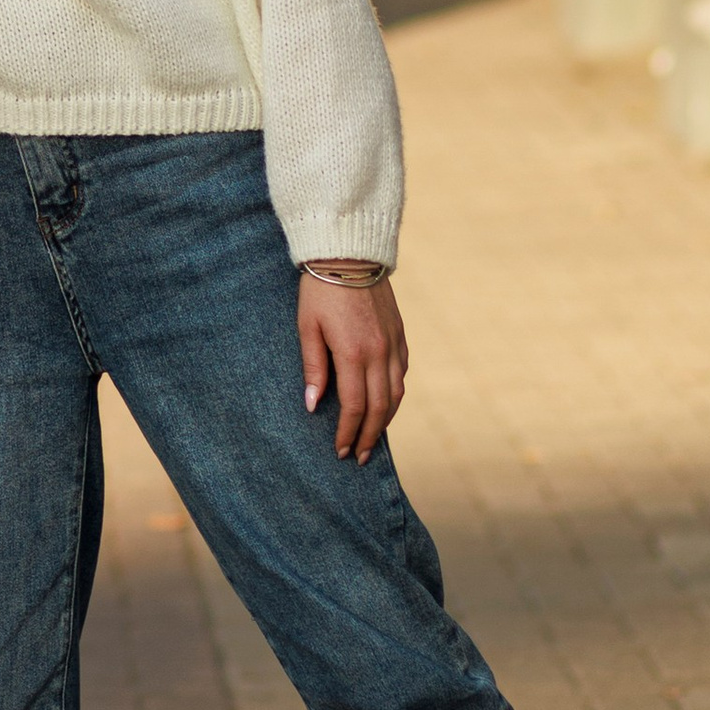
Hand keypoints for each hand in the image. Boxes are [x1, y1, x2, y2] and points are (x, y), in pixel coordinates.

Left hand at [298, 272, 407, 463]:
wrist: (349, 253)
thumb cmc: (320, 290)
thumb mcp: (307, 327)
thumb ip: (313, 367)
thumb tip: (313, 405)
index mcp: (354, 353)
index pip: (354, 406)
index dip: (348, 432)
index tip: (340, 450)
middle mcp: (379, 353)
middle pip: (379, 407)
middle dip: (368, 436)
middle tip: (359, 456)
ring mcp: (394, 343)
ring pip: (396, 393)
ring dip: (384, 420)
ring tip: (372, 437)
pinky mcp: (400, 333)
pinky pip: (402, 372)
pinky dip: (395, 394)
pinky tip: (385, 403)